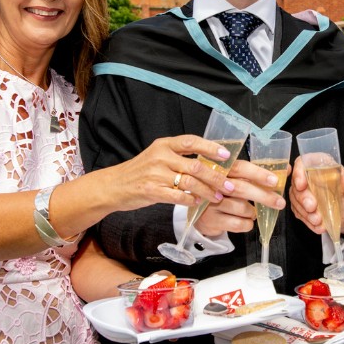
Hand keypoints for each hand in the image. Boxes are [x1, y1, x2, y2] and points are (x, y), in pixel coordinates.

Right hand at [107, 135, 236, 211]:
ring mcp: (155, 174)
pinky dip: (191, 199)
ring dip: (207, 191)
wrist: (114, 186)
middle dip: (216, 177)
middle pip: (196, 165)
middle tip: (229, 185)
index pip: (191, 142)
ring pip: (190, 182)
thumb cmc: (140, 171)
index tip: (226, 155)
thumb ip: (178, 156)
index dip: (210, 148)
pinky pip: (178, 196)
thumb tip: (208, 161)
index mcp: (164, 145)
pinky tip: (197, 202)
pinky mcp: (151, 191)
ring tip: (217, 197)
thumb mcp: (157, 156)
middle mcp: (160, 157)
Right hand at [193, 159, 284, 236]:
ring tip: (251, 211)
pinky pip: (238, 224)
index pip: (241, 168)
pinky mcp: (211, 220)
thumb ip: (259, 174)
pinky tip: (245, 220)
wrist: (201, 212)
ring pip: (243, 208)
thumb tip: (288, 169)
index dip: (258, 174)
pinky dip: (247, 224)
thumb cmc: (224, 191)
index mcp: (223, 169)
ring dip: (253, 212)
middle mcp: (214, 184)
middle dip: (264, 196)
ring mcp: (211, 202)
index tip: (274, 180)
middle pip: (242, 189)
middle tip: (280, 203)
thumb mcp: (237, 179)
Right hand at [289, 156, 343, 235]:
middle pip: (296, 184)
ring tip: (318, 221)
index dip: (299, 172)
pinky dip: (308, 221)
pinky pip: (299, 213)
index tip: (301, 185)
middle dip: (302, 198)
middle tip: (312, 208)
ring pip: (295, 200)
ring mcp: (304, 193)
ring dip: (305, 212)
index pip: (304, 162)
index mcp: (321, 167)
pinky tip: (318, 226)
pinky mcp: (302, 208)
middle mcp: (309, 178)